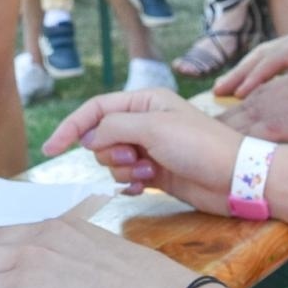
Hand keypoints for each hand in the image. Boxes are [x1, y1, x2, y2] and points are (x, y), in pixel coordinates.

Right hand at [44, 88, 241, 214]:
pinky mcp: (156, 172)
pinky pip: (126, 176)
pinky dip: (130, 183)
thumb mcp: (153, 128)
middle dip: (110, 152)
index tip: (51, 148)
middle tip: (135, 158)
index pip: (95, 109)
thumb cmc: (199, 146)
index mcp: (143, 101)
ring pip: (112, 159)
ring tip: (149, 173)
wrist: (236, 179)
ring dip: (124, 170)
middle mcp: (144, 121)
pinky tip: (146, 186)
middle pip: (101, 136)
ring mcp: (150, 148)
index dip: (71, 127)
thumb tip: (88, 137)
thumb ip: (114, 127)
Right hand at [215, 24, 287, 97]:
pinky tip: (251, 88)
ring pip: (269, 54)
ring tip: (224, 92)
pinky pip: (280, 58)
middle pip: (266, 52)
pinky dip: (261, 71)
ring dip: (246, 72)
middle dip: (240, 73)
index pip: (278, 57)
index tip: (237, 98)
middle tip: (216, 95)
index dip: (256, 77)